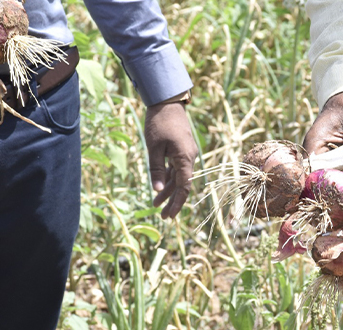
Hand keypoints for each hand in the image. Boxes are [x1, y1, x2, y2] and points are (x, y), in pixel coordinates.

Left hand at [145, 98, 198, 218]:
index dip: (177, 203)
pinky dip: (168, 178)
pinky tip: (159, 186)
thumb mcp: (154, 147)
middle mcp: (189, 158)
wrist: (167, 101)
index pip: (183, 187)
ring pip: (178, 177)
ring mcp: (185, 154)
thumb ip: (156, 169)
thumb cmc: (159, 123)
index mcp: (185, 159)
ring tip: (155, 204)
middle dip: (172, 201)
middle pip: (182, 185)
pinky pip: (176, 168)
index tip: (169, 216)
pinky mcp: (180, 149)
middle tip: (163, 216)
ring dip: (167, 190)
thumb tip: (156, 189)